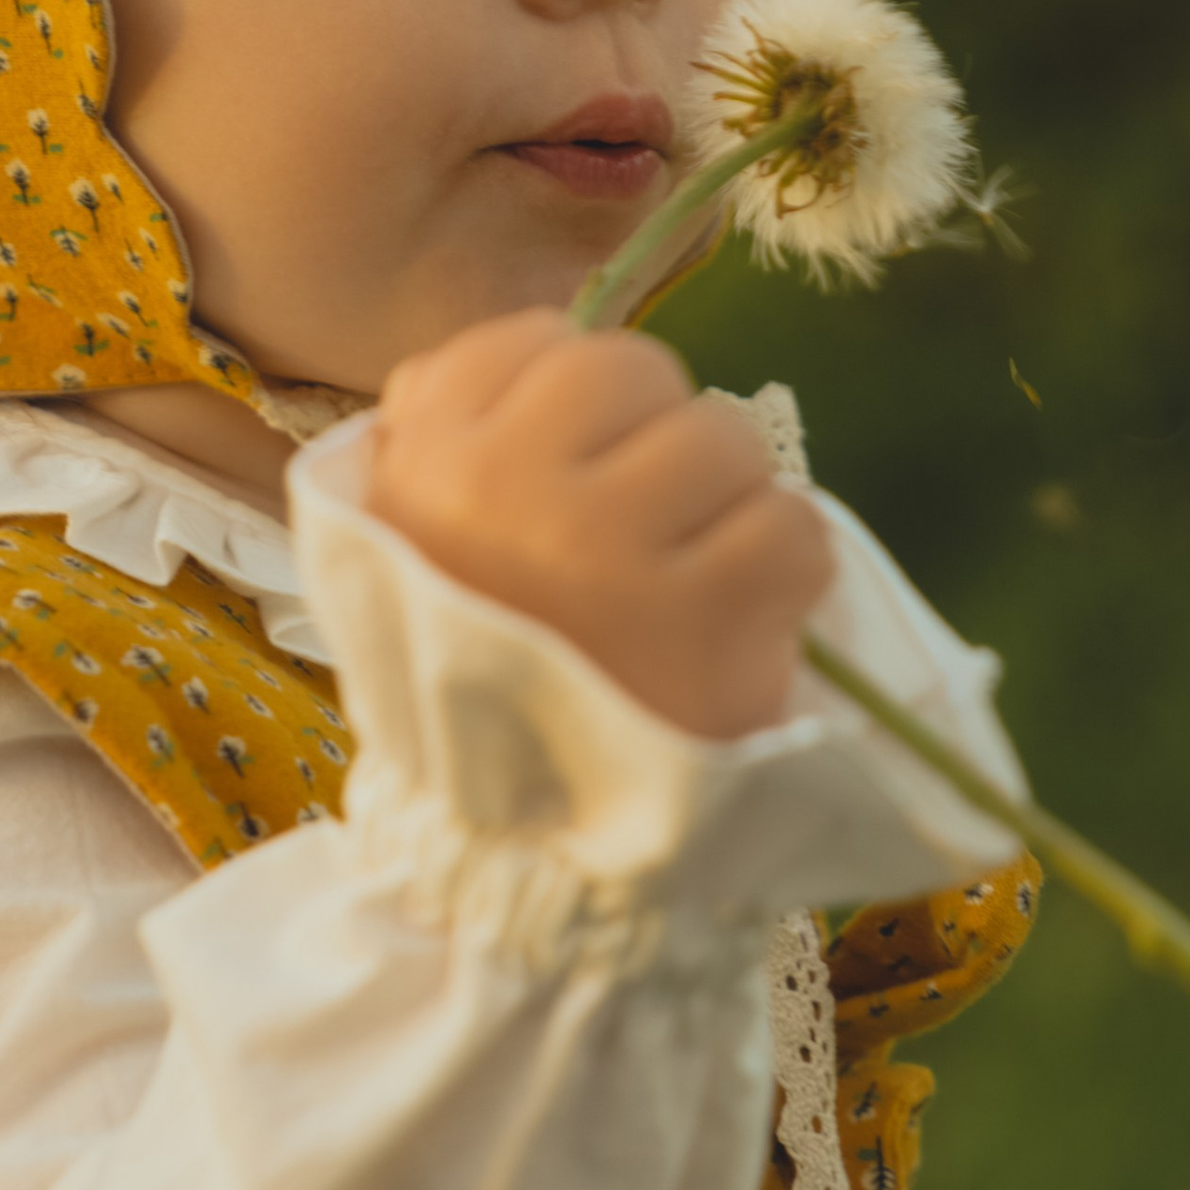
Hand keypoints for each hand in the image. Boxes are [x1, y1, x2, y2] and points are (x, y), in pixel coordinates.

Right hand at [368, 312, 834, 741]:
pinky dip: (785, 565)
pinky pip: (790, 522)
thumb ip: (439, 439)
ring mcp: (612, 549)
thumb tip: (532, 342)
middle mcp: (510, 491)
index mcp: (427, 468)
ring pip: (723, 436)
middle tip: (651, 519)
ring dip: (727, 497)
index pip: (531, 339)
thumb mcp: (400, 553)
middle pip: (633, 370)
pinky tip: (743, 613)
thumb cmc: (466, 692)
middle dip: (658, 432)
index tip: (579, 458)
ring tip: (695, 571)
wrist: (510, 850)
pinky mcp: (706, 614)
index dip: (574, 393)